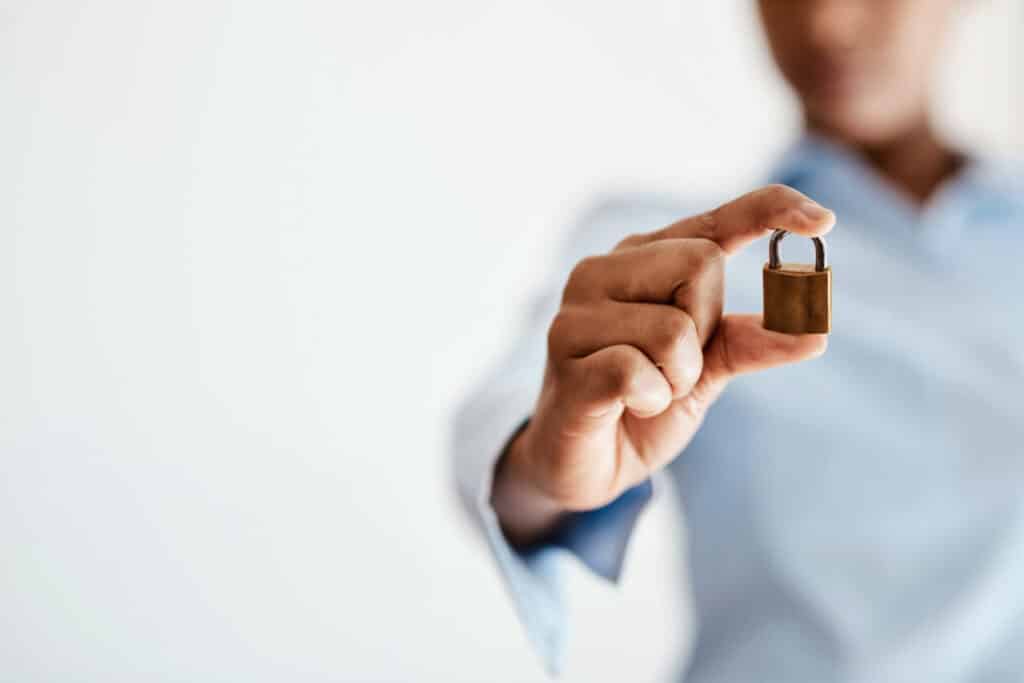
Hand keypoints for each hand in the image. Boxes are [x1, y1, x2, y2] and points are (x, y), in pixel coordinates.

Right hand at [491, 185, 835, 544]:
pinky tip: (628, 407)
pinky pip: (639, 371)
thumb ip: (750, 342)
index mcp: (638, 260)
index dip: (770, 210)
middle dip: (707, 326)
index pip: (713, 220)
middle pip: (702, 263)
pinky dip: (653, 399)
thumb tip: (816, 331)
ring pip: (675, 327)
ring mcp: (575, 316)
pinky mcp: (566, 364)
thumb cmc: (640, 404)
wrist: (583, 466)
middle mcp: (600, 273)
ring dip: (679, 377)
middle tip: (675, 367)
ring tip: (646, 393)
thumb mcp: (706, 371)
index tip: (823, 221)